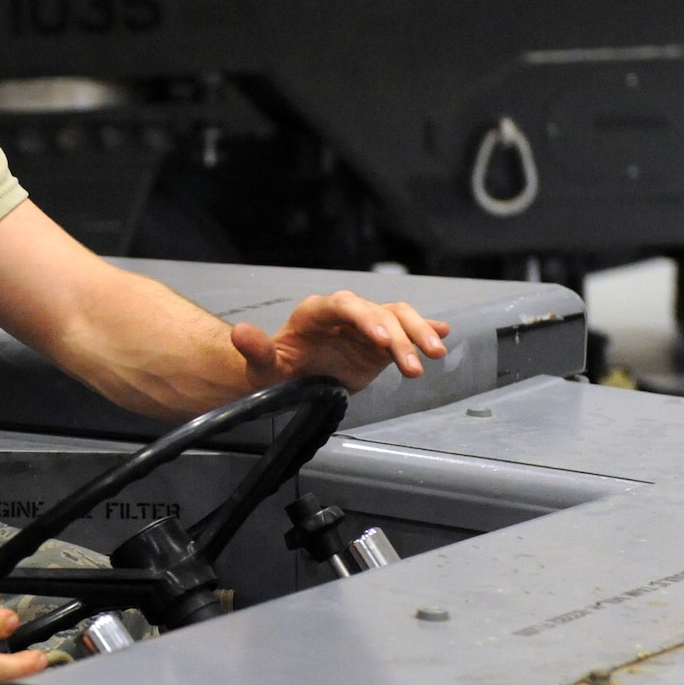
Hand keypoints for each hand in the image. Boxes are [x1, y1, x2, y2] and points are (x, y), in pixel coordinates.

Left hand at [231, 291, 449, 392]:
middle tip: (413, 364)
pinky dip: (424, 329)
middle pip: (376, 313)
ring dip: (417, 333)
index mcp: (314, 313)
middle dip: (398, 337)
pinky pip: (405, 329)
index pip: (342, 306)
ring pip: (396, 317)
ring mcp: (364, 325)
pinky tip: (443, 335)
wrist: (288, 378)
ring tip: (433, 357)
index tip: (380, 338)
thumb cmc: (273, 370)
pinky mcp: (379, 340)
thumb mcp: (261, 367)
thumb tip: (240, 332)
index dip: (363, 318)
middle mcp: (344, 312)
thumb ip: (256, 351)